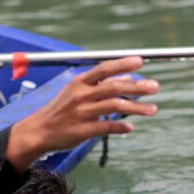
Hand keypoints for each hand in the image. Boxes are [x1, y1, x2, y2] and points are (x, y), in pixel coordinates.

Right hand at [6, 56, 158, 170]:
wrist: (39, 131)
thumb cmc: (61, 111)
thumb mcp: (77, 92)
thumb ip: (101, 85)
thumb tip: (127, 79)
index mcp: (79, 83)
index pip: (104, 69)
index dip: (122, 64)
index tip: (140, 62)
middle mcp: (80, 95)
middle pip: (113, 87)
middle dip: (137, 87)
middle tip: (154, 87)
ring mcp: (81, 113)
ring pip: (113, 106)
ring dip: (136, 107)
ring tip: (152, 109)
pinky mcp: (82, 130)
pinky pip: (106, 127)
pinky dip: (120, 126)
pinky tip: (130, 127)